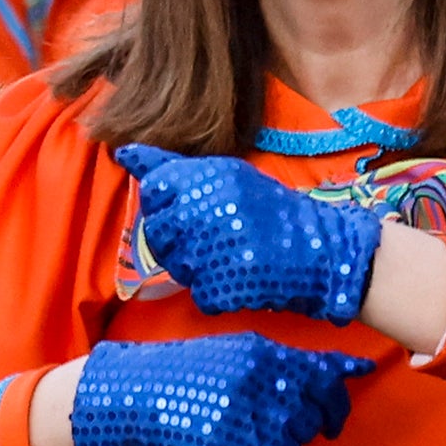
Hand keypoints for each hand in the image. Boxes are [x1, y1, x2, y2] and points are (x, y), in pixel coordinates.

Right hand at [66, 334, 366, 445]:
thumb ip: (297, 363)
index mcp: (266, 356)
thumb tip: (359, 370)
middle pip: (308, 426)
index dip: (334, 408)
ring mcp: (247, 426)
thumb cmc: (189, 374)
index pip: (328, 384)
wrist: (132, 398)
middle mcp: (262, 388)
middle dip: (290, 434)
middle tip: (257, 430)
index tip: (329, 423)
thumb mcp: (242, 351)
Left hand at [113, 144, 384, 324]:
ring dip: (195, 265)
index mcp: (206, 178)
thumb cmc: (273, 211)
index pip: (154, 188)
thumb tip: (123, 152)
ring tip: (230, 255)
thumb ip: (173, 168)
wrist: (322, 250)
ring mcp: (209, 251)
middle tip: (212, 236)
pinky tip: (240, 275)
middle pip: (157, 230)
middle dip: (176, 237)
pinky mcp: (218, 287)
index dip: (167, 203)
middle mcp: (202, 210)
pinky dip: (216, 290)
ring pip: (174, 264)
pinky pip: (199, 292)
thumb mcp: (227, 176)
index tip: (189, 209)